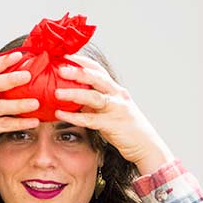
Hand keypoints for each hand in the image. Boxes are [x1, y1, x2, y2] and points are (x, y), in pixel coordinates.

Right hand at [0, 52, 40, 138]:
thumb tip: (27, 65)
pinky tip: (34, 121)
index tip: (18, 56)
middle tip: (27, 76)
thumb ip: (4, 80)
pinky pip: (5, 125)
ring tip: (35, 103)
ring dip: (17, 105)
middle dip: (8, 79)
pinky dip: (20, 123)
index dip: (2, 62)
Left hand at [54, 55, 174, 174]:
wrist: (146, 145)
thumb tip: (71, 96)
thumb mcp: (110, 110)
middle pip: (97, 78)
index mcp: (116, 90)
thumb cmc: (125, 128)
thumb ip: (93, 103)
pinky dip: (74, 116)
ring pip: (94, 97)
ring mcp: (116, 109)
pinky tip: (60, 114)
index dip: (82, 62)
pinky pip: (90, 119)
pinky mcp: (113, 124)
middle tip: (60, 68)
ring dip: (74, 93)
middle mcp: (117, 95)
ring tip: (56, 93)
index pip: (98, 70)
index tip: (66, 56)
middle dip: (78, 72)